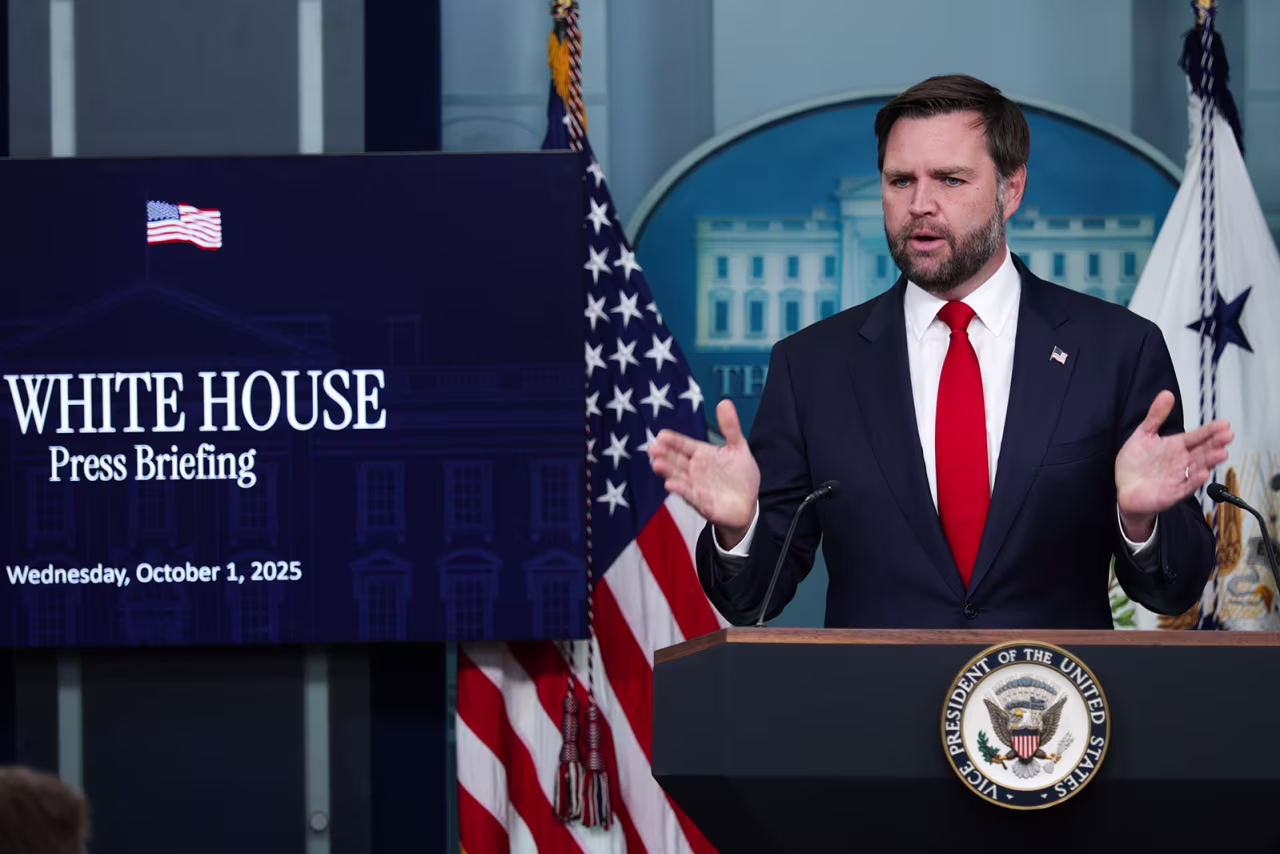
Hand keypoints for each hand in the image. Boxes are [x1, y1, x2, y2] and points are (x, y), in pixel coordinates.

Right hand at [647, 399, 759, 546]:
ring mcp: (697, 487)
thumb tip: (724, 402)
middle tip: (653, 448)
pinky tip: (671, 485)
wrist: (749, 504)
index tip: (661, 435)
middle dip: (665, 455)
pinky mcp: (703, 503)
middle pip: (677, 461)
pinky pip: (690, 496)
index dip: (673, 441)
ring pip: (679, 477)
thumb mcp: (738, 448)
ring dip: (668, 471)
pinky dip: (682, 490)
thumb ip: (730, 427)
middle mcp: (695, 470)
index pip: (684, 445)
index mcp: (702, 455)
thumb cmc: (741, 476)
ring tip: (657, 464)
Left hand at [1115, 390, 1232, 537]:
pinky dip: (1194, 481)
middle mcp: (1181, 461)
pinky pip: (1186, 486)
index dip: (1210, 430)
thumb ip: (1156, 416)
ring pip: (1198, 467)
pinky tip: (1203, 473)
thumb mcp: (1143, 435)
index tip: (1224, 423)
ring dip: (1210, 461)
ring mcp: (1179, 477)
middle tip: (1228, 435)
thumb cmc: (1135, 464)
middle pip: (1202, 451)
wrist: (1124, 488)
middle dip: (1215, 443)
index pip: (1197, 436)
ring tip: (1221, 452)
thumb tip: (1166, 394)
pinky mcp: (1172, 493)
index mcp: (1176, 446)